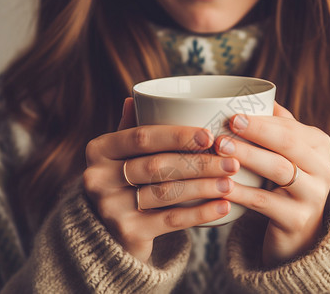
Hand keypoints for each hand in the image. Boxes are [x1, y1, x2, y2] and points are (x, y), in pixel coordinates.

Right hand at [84, 98, 238, 262]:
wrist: (109, 230)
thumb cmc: (124, 182)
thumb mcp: (121, 154)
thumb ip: (129, 129)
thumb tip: (134, 97)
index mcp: (99, 149)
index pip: (142, 137)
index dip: (178, 135)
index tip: (210, 136)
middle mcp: (98, 177)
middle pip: (157, 166)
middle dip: (199, 163)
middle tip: (231, 162)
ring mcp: (110, 208)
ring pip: (166, 193)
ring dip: (204, 187)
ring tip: (231, 182)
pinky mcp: (126, 233)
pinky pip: (171, 221)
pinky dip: (201, 213)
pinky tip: (224, 207)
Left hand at [215, 102, 329, 265]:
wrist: (302, 233)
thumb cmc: (288, 184)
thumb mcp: (290, 154)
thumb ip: (279, 126)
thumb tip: (256, 95)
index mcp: (319, 145)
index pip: (289, 126)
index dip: (261, 119)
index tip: (231, 112)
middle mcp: (323, 168)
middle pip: (288, 143)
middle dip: (257, 131)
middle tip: (227, 124)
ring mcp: (313, 196)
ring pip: (279, 169)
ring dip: (248, 156)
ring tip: (221, 148)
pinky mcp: (298, 220)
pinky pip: (265, 202)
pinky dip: (242, 192)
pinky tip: (222, 185)